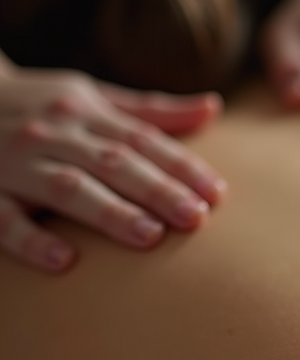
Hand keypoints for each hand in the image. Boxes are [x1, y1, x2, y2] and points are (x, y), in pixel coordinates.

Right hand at [0, 67, 226, 272]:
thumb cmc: (35, 105)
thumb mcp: (89, 97)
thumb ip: (149, 111)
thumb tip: (212, 107)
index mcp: (84, 112)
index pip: (142, 140)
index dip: (182, 166)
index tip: (217, 194)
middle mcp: (53, 133)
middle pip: (113, 162)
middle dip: (157, 189)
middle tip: (196, 218)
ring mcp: (14, 162)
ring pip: (67, 187)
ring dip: (109, 211)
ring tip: (149, 236)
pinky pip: (3, 218)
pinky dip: (32, 239)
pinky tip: (65, 261)